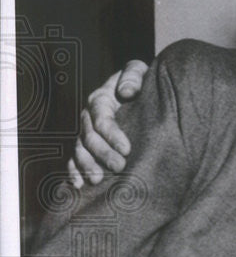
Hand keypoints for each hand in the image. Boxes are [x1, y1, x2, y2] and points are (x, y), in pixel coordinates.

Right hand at [68, 60, 149, 186]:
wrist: (137, 88)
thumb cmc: (139, 80)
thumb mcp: (138, 71)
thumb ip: (133, 77)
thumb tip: (126, 92)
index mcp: (100, 99)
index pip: (102, 119)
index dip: (112, 135)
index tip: (127, 149)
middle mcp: (89, 116)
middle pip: (90, 138)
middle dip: (103, 154)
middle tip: (120, 167)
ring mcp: (86, 131)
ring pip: (80, 150)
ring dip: (87, 166)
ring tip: (98, 180)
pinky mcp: (88, 145)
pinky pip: (75, 158)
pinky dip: (74, 171)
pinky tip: (78, 185)